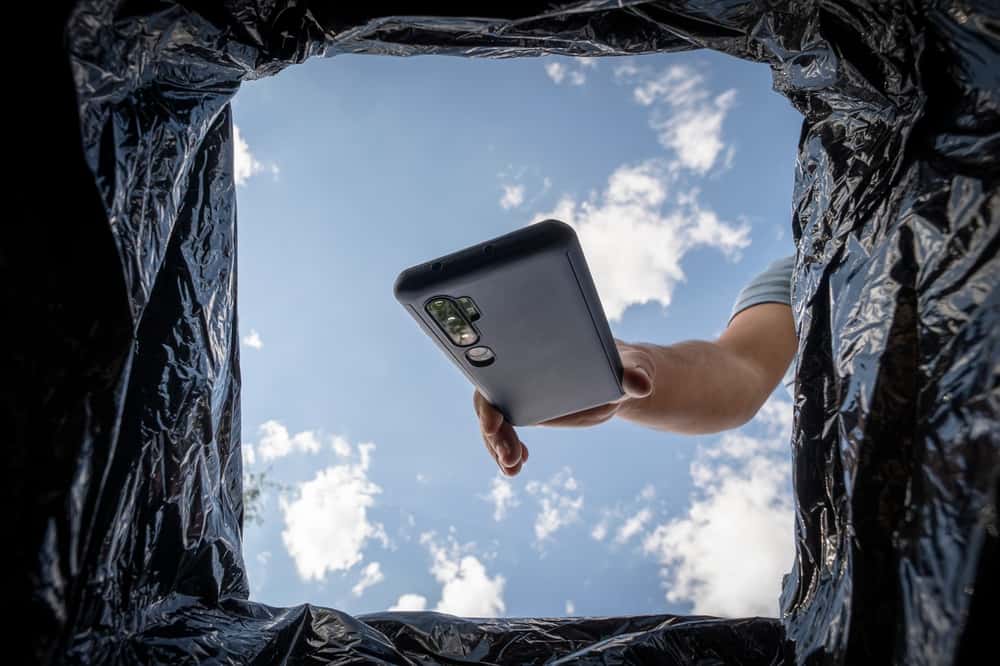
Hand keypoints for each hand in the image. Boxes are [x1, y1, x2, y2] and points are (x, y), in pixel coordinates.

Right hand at [473, 340, 654, 476]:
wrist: (622, 378)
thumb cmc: (624, 365)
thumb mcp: (633, 367)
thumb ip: (635, 375)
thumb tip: (641, 385)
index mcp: (537, 355)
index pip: (498, 374)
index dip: (488, 401)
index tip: (494, 425)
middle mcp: (523, 372)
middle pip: (490, 403)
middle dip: (494, 435)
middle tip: (510, 460)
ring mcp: (522, 393)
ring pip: (495, 422)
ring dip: (498, 448)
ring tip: (513, 470)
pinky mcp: (528, 410)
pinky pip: (507, 432)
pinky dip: (507, 450)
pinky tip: (519, 464)